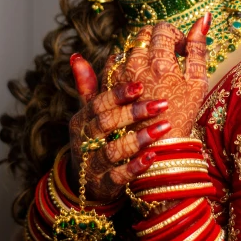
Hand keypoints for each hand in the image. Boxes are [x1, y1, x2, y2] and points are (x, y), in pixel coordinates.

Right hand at [69, 54, 170, 203]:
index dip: (118, 94)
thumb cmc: (94, 138)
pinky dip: (136, 167)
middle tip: (161, 103)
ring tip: (164, 127)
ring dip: (139, 139)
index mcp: (83, 119)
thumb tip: (76, 56)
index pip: (99, 103)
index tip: (141, 85)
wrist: (85, 182)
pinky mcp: (104, 184)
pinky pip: (119, 176)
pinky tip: (153, 156)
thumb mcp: (88, 113)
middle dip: (134, 113)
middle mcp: (85, 140)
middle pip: (107, 124)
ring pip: (114, 150)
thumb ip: (87, 86)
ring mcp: (93, 163)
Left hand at [109, 14, 210, 137]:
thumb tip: (204, 17)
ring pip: (128, 47)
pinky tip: (138, 80)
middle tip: (169, 59)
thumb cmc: (182, 114)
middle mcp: (136, 64)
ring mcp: (119, 75)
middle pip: (143, 34)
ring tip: (153, 72)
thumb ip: (198, 48)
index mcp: (160, 62)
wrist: (158, 146)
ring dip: (141, 52)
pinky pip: (114, 62)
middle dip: (157, 40)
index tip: (181, 49)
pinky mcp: (108, 84)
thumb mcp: (197, 82)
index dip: (175, 35)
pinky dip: (126, 64)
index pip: (163, 29)